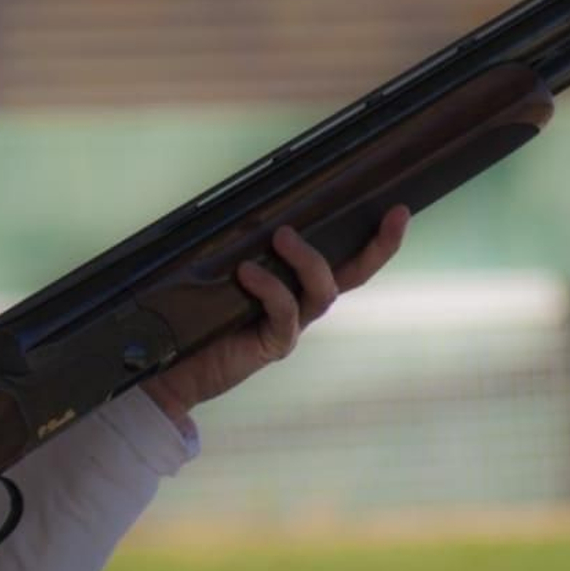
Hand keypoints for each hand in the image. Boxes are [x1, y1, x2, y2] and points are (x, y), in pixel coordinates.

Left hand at [143, 206, 410, 422]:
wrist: (172, 366)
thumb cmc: (192, 313)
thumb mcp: (216, 269)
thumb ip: (239, 244)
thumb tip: (250, 204)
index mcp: (294, 285)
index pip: (342, 260)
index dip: (374, 239)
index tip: (397, 210)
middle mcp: (300, 305)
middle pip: (352, 277)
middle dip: (377, 247)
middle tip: (392, 216)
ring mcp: (289, 326)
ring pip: (322, 292)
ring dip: (307, 260)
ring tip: (282, 236)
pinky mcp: (272, 344)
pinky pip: (285, 313)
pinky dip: (270, 288)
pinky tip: (246, 273)